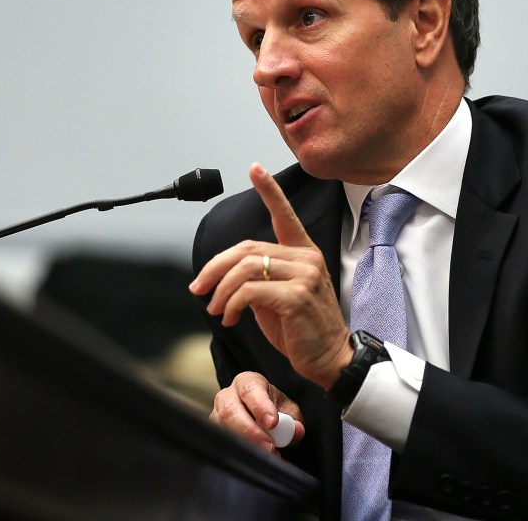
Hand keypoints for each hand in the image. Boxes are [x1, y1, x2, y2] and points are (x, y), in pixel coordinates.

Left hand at [190, 162, 352, 387]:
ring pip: (245, 269)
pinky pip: (249, 292)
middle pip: (247, 249)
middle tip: (198, 289)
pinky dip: (231, 305)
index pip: (284, 215)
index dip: (269, 190)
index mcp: (304, 253)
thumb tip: (225, 278)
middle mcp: (306, 258)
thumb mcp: (277, 299)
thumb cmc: (302, 330)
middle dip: (214, 268)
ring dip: (220, 291)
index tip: (254, 168)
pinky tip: (230, 318)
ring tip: (216, 310)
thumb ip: (258, 279)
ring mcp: (304, 275)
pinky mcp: (297, 296)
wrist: (329, 359)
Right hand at [210, 371, 305, 454]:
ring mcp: (216, 415)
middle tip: (269, 446)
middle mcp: (227, 396)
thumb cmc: (274, 411)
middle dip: (250, 431)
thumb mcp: (288, 412)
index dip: (260, 406)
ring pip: (222, 429)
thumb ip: (293, 420)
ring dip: (245, 444)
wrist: (260, 418)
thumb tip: (296, 430)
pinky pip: (220, 444)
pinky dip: (237, 452)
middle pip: (230, 411)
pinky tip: (252, 458)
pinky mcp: (213, 435)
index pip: (250, 390)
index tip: (272, 423)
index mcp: (247, 382)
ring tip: (266, 455)